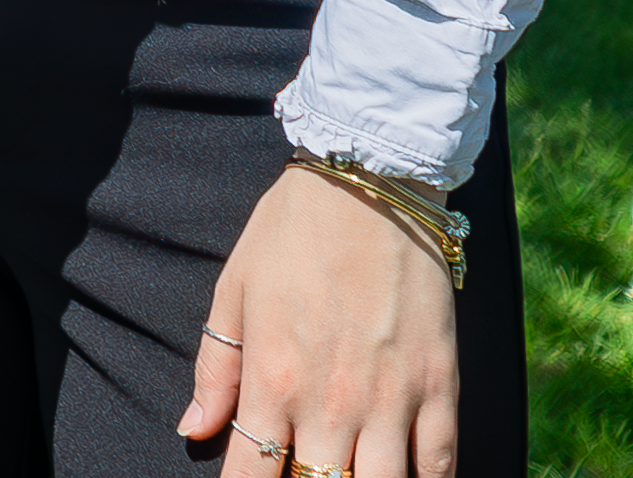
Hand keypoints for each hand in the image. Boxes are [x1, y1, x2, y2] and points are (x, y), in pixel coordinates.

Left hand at [179, 166, 459, 477]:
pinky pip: (440, 466)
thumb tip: (192, 429)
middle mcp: (331, 403)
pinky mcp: (439, 387)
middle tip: (302, 471)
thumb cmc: (292, 231)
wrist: (369, 182)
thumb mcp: (235, 290)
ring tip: (347, 472)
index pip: (252, 473)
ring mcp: (391, 399)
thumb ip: (216, 368)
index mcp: (274, 379)